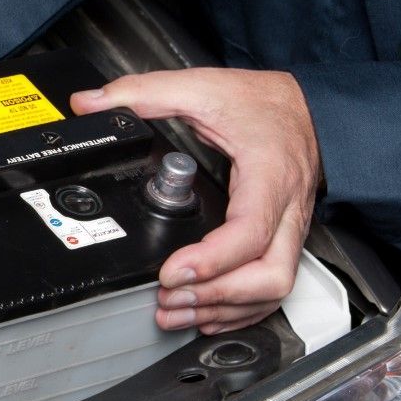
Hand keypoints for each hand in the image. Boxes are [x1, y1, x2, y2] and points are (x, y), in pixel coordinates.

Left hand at [70, 68, 320, 334]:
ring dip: (224, 309)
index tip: (171, 271)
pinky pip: (274, 287)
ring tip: (175, 311)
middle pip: (270, 276)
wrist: (312, 107)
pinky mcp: (286, 240)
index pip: (249, 232)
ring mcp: (291, 229)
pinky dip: (240, 308)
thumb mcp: (202, 87)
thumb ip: (143, 92)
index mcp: (269, 175)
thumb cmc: (265, 103)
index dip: (211, 260)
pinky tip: (207, 312)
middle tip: (168, 298)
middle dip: (216, 297)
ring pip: (274, 288)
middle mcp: (287, 210)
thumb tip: (89, 104)